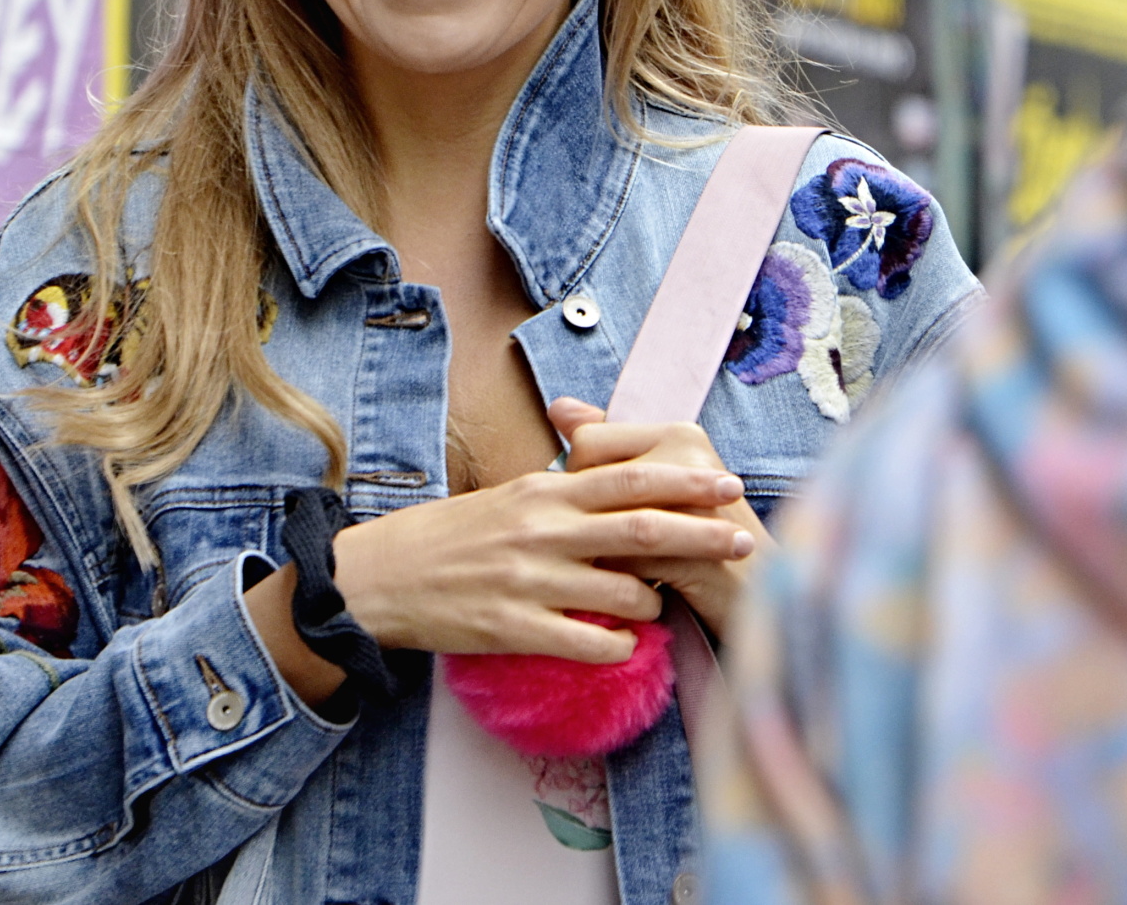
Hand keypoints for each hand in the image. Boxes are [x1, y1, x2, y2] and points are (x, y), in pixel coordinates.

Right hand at [331, 460, 751, 664]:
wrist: (380, 577)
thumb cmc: (449, 538)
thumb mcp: (508, 498)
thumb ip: (563, 493)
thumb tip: (618, 487)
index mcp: (543, 492)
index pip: (629, 479)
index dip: (685, 481)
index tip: (729, 485)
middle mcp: (543, 530)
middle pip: (643, 529)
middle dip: (702, 534)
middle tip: (745, 540)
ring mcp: (531, 580)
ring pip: (624, 593)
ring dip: (654, 604)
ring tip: (657, 606)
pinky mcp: (515, 627)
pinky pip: (589, 643)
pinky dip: (618, 647)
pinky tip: (623, 647)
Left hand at [547, 399, 771, 640]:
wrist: (757, 596)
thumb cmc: (700, 539)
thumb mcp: (659, 483)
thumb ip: (609, 443)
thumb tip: (557, 407)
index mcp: (679, 433)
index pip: (588, 441)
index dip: (582, 482)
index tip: (607, 510)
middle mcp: (687, 454)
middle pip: (588, 477)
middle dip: (586, 516)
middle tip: (613, 541)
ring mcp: (692, 500)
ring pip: (601, 519)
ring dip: (599, 549)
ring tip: (619, 565)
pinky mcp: (691, 549)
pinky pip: (620, 559)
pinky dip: (616, 578)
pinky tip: (635, 588)